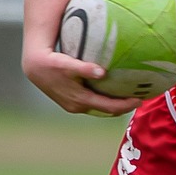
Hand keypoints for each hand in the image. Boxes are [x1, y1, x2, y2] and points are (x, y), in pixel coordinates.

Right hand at [22, 49, 138, 116]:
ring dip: (115, 105)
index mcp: (81, 101)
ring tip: (130, 96)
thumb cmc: (52, 63)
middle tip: (140, 98)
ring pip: (101, 109)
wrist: (35, 67)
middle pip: (108, 111)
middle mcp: (78, 107)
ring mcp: (75, 106)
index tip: (140, 98)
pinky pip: (94, 104)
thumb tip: (102, 72)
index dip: (125, 105)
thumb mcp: (68, 64)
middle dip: (124, 107)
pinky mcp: (72, 101)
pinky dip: (105, 101)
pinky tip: (113, 92)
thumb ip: (84, 68)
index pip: (109, 107)